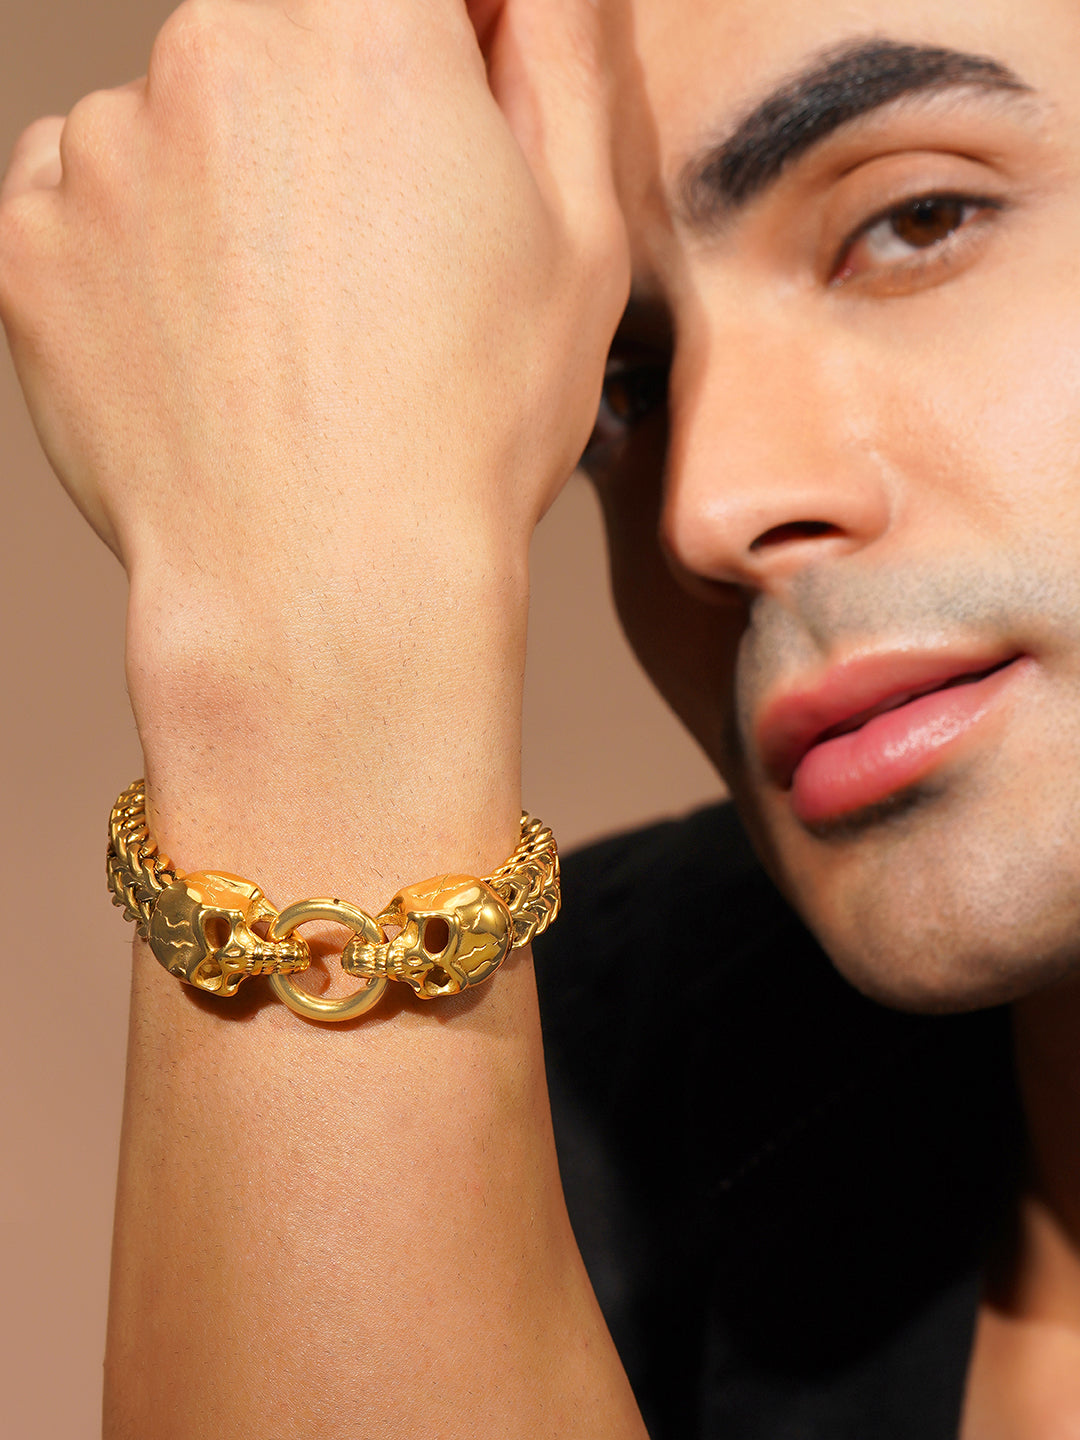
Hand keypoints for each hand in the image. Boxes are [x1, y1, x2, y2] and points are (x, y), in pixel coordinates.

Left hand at [0, 0, 628, 882]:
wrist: (326, 595)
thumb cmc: (470, 432)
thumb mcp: (578, 238)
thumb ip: (554, 57)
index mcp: (365, 24)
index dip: (438, 48)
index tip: (449, 127)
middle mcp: (215, 47)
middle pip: (279, 31)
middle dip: (331, 111)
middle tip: (376, 257)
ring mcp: (105, 150)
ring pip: (174, 114)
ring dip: (226, 178)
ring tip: (290, 328)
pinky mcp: (30, 248)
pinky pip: (81, 197)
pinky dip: (137, 245)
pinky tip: (205, 344)